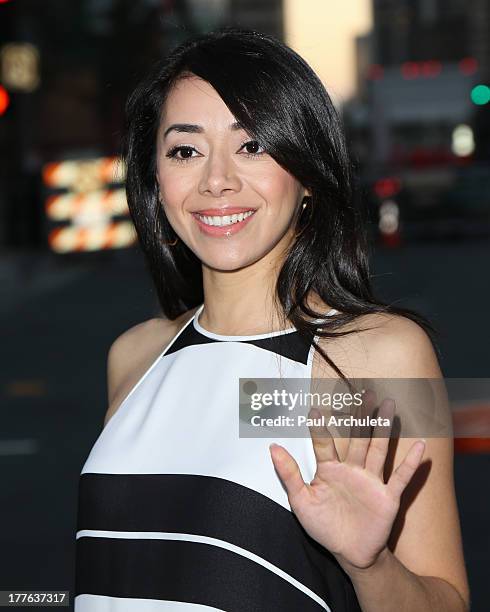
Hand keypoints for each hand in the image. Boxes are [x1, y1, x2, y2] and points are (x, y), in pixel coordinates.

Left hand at [269, 392, 425, 572]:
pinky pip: (400, 477)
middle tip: (364, 392)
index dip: (319, 427)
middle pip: (357, 438)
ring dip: (383, 428)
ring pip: (378, 449)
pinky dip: (410, 462)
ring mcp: (371, 481)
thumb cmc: (324, 525)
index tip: (315, 408)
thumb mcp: (301, 501)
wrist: (350, 553)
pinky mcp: (387, 497)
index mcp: (329, 470)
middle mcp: (352, 470)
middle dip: (360, 416)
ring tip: (388, 404)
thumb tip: (272, 447)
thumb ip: (289, 474)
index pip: (324, 443)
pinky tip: (419, 445)